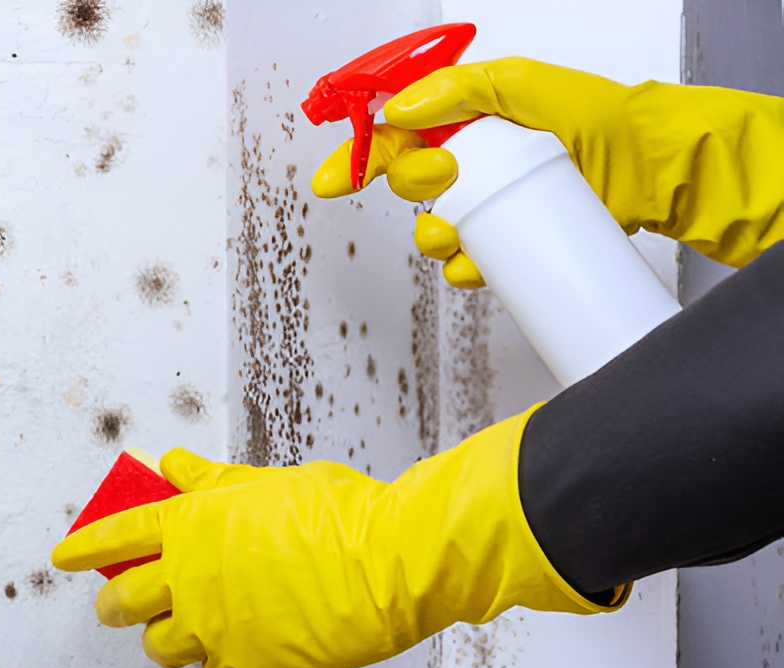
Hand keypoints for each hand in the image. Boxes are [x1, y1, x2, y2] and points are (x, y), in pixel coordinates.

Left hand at [52, 411, 621, 667]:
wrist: (388, 561)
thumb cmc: (336, 511)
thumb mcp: (265, 482)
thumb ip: (210, 482)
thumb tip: (173, 465)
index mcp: (188, 524)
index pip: (114, 535)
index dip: (83, 547)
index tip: (64, 556)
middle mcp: (189, 577)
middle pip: (120, 600)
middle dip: (113, 599)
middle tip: (119, 599)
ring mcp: (213, 625)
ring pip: (157, 645)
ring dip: (162, 635)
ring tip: (181, 625)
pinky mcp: (246, 664)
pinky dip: (217, 665)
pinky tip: (235, 649)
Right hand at [314, 57, 783, 275]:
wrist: (647, 169)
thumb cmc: (597, 118)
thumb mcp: (524, 83)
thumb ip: (460, 89)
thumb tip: (403, 111)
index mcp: (461, 120)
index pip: (392, 137)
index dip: (355, 159)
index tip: (334, 180)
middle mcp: (469, 163)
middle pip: (405, 185)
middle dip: (413, 184)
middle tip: (447, 172)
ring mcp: (487, 205)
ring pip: (430, 232)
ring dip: (434, 235)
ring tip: (464, 227)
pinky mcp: (506, 244)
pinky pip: (464, 267)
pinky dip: (464, 270)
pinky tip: (481, 262)